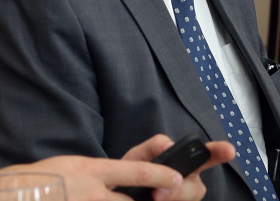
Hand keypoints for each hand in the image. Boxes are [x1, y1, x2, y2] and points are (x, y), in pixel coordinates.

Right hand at [2, 135, 234, 200]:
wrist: (14, 194)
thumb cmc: (43, 178)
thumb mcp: (76, 166)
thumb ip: (103, 173)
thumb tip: (123, 179)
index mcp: (94, 172)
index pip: (138, 172)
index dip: (161, 175)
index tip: (178, 178)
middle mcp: (92, 193)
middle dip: (147, 200)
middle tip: (158, 195)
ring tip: (113, 195)